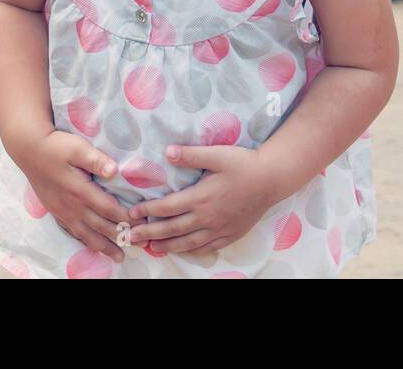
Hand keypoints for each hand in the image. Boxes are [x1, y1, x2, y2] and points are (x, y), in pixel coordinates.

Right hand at [14, 129, 132, 261]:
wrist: (29, 150)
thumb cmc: (56, 146)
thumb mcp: (77, 147)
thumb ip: (95, 160)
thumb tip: (114, 170)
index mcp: (80, 190)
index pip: (108, 208)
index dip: (125, 218)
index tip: (141, 223)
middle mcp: (72, 205)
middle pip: (100, 226)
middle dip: (119, 236)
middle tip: (137, 245)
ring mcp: (63, 211)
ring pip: (86, 234)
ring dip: (103, 246)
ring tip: (118, 256)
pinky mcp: (56, 211)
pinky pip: (73, 231)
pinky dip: (86, 240)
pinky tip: (93, 245)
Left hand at [123, 145, 281, 254]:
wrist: (271, 179)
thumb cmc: (244, 164)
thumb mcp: (217, 154)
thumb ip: (190, 155)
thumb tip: (166, 152)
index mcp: (200, 198)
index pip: (166, 208)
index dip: (147, 211)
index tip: (132, 213)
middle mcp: (206, 217)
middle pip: (172, 229)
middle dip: (149, 233)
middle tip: (131, 237)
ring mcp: (218, 229)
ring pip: (187, 243)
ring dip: (167, 246)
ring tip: (152, 247)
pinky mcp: (230, 234)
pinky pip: (206, 248)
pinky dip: (191, 251)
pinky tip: (184, 250)